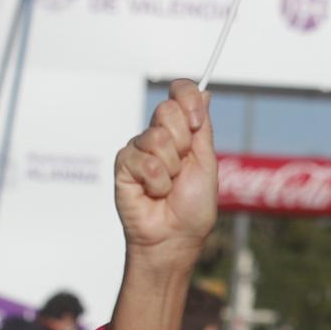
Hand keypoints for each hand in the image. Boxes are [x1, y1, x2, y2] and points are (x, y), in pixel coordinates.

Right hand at [115, 80, 216, 259]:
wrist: (175, 237)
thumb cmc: (192, 206)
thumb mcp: (206, 163)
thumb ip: (202, 128)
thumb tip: (205, 93)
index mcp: (181, 132)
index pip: (180, 93)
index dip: (188, 98)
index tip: (197, 122)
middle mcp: (158, 136)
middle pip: (167, 110)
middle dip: (183, 142)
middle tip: (183, 168)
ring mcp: (139, 149)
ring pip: (156, 138)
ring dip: (171, 169)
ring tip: (168, 186)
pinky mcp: (124, 165)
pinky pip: (143, 161)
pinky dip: (156, 182)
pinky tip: (153, 193)